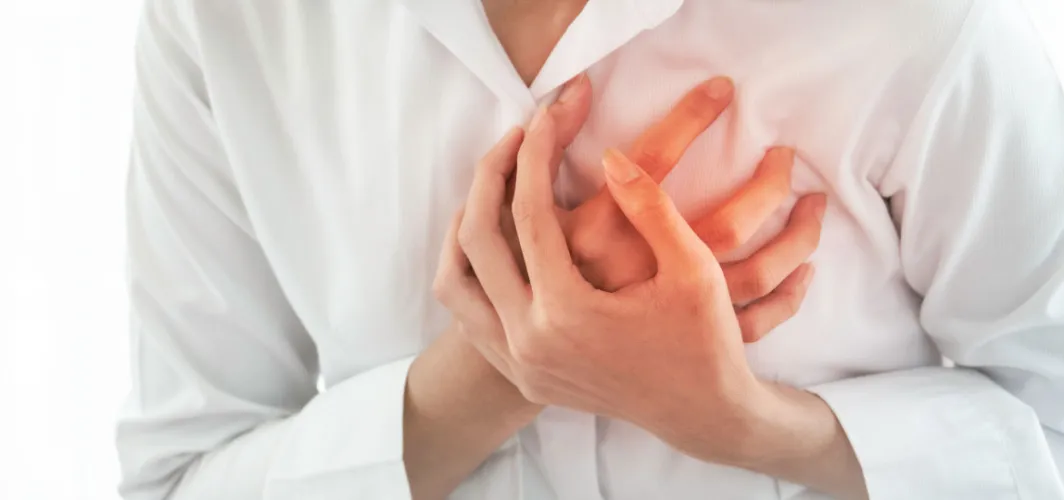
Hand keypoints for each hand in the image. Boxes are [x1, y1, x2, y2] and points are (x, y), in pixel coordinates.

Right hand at [500, 75, 824, 341]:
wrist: (541, 361)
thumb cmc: (534, 279)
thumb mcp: (531, 212)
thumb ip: (548, 152)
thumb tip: (571, 89)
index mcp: (606, 236)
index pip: (657, 161)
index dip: (690, 118)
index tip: (722, 88)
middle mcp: (648, 275)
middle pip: (730, 223)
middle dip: (768, 183)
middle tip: (785, 154)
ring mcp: (677, 314)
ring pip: (758, 273)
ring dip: (798, 237)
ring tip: (814, 203)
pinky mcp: (696, 341)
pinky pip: (761, 320)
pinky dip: (790, 295)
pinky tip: (806, 269)